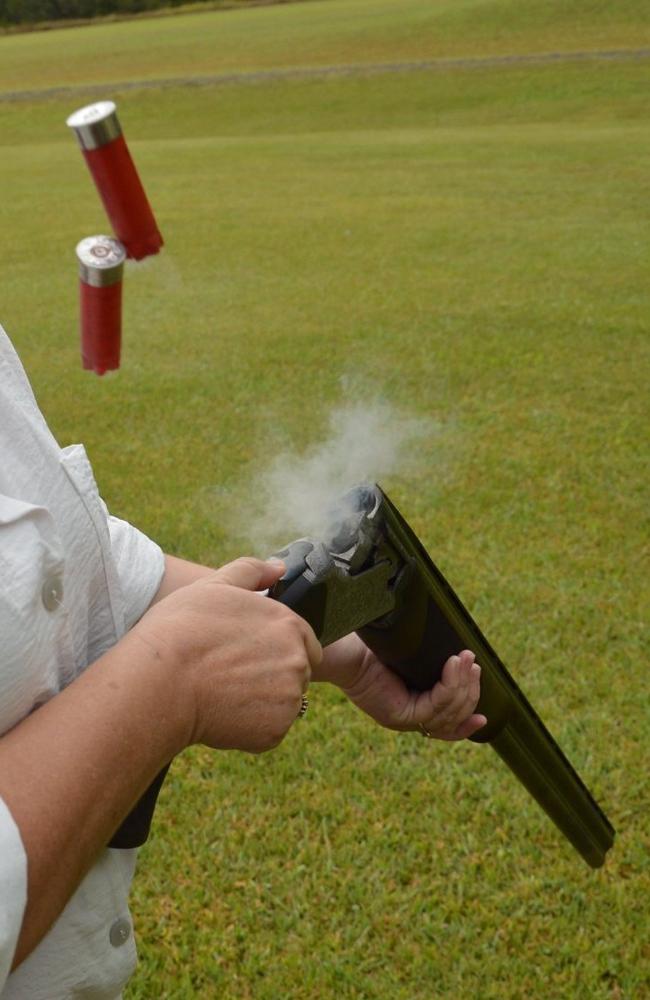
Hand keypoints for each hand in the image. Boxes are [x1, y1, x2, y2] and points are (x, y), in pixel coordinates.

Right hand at [133, 558, 321, 753]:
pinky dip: (250, 727)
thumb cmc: (181, 630)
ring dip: (260, 701)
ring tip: (222, 692)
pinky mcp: (274, 731)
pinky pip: (269, 730)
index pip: (302, 641)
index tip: (244, 652)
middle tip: (229, 673)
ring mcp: (289, 699)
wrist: (159, 682)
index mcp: (289, 624)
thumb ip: (252, 572)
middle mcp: (298, 661)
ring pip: (282, 702)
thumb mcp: (214, 586)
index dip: (273, 647)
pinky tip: (222, 713)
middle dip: (269, 674)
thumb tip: (279, 568)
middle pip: (295, 672)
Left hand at [318, 635, 485, 740]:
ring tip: (467, 658)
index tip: (483, 716)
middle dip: (469, 691)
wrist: (344, 651)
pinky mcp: (398, 715)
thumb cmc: (370, 649)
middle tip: (474, 663)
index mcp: (411, 709)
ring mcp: (403, 720)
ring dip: (463, 684)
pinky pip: (434, 704)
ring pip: (447, 711)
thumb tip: (460, 657)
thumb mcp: (408, 660)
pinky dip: (449, 685)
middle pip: (453, 717)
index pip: (446, 727)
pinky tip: (454, 665)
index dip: (467, 723)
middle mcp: (408, 719)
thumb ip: (430, 667)